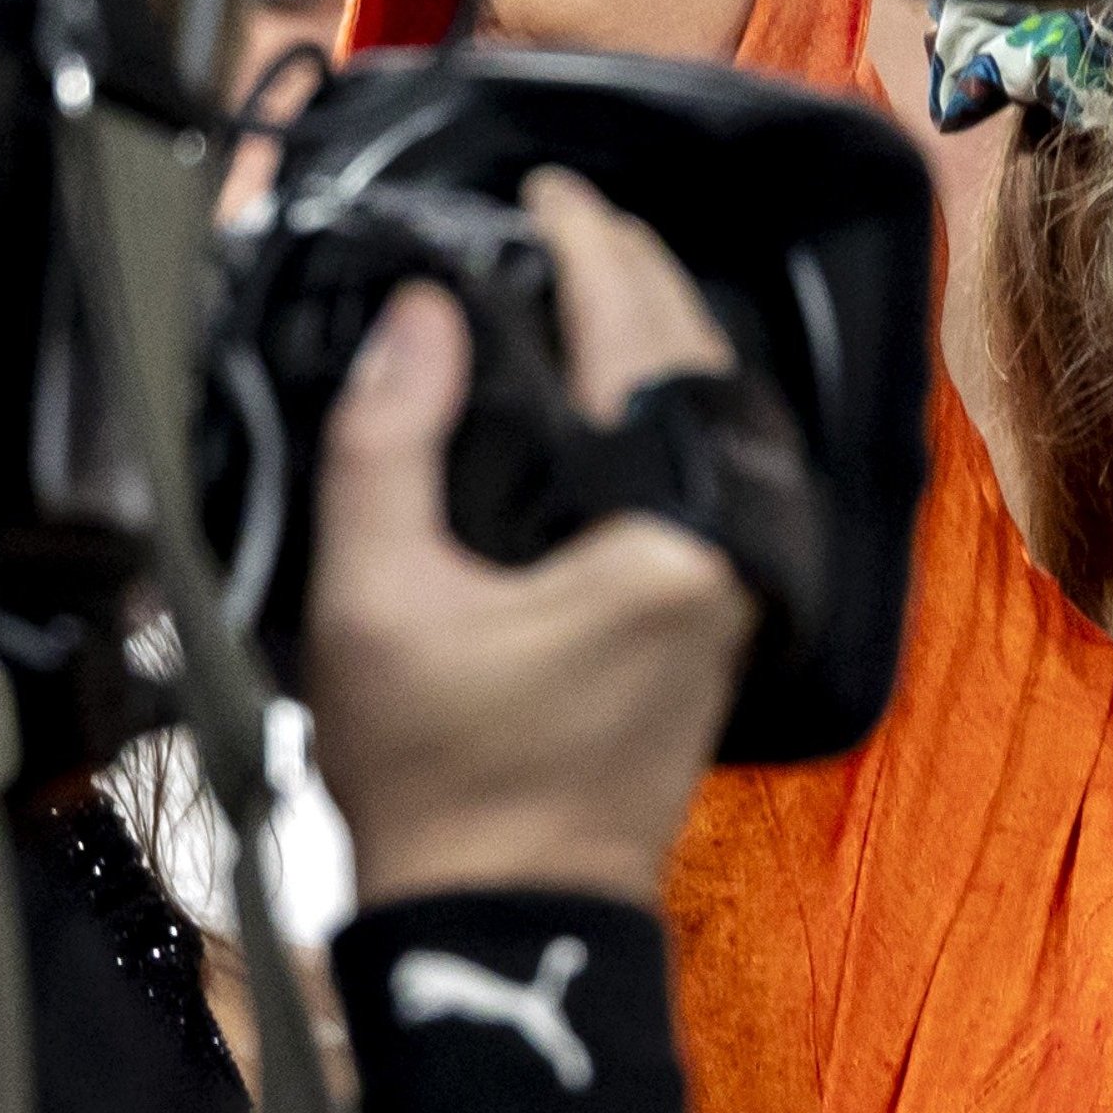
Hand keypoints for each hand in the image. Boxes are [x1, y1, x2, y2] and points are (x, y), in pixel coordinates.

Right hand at [302, 174, 755, 911]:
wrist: (505, 921)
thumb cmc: (437, 783)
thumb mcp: (374, 599)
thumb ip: (390, 439)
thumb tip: (426, 313)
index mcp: (668, 541)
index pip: (641, 347)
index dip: (591, 250)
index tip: (548, 190)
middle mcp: (733, 555)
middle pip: (704, 370)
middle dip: (638, 276)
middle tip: (566, 213)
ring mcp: (738, 590)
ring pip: (720, 421)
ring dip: (659, 339)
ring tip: (589, 272)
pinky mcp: (719, 618)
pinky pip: (714, 473)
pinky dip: (669, 410)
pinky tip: (617, 386)